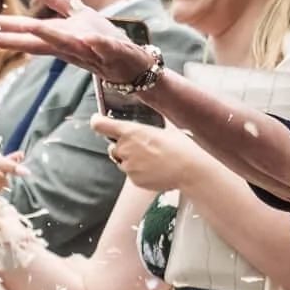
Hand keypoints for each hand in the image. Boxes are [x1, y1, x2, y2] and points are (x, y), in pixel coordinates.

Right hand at [0, 0, 158, 83]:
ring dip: (51, 36)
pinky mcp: (113, 53)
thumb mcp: (78, 15)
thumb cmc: (102, 40)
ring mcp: (89, 52)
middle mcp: (68, 46)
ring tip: (33, 28)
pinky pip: (105, 48)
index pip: (25, 30)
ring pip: (67, 44)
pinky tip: (91, 37)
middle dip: (14, 38)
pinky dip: (98, 44)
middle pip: (38, 41)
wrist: (131, 65)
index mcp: (57, 36)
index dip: (1, 25)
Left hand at [91, 115, 211, 195]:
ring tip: (154, 159)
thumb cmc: (182, 146)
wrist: (191, 170)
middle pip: (114, 147)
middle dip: (124, 146)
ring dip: (132, 160)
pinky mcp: (134, 180)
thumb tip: (158, 109)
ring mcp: (128, 166)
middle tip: (144, 147)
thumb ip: (158, 119)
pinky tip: (156, 169)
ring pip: (123, 162)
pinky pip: (132, 174)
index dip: (97, 122)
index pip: (100, 125)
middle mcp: (125, 149)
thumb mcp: (169, 127)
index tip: (98, 120)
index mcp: (131, 132)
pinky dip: (140, 172)